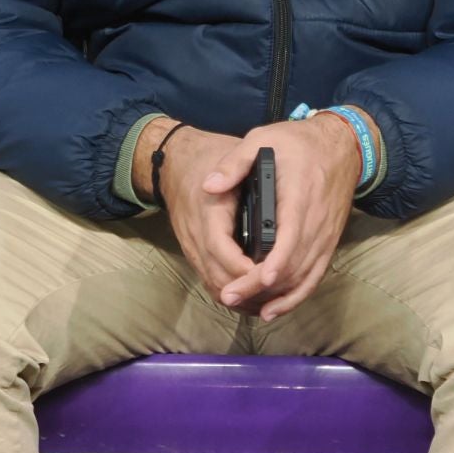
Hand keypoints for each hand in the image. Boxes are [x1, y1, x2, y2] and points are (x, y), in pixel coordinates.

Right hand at [144, 123, 256, 299]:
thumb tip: (259, 185)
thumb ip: (239, 167)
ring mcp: (193, 246)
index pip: (219, 249)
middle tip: (278, 294)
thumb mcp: (230, 152)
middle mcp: (196, 234)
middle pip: (217, 276)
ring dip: (241, 297)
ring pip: (214, 283)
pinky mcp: (195, 253)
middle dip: (246, 290)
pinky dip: (233, 291)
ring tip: (271, 300)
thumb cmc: (209, 157)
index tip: (267, 273)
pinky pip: (211, 280)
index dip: (243, 267)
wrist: (176, 162)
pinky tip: (255, 295)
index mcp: (207, 211)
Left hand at [202, 112, 366, 321]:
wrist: (345, 145)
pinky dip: (296, 296)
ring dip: (278, 297)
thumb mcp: (264, 138)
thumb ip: (235, 161)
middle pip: (293, 265)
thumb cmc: (301, 142)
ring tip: (246, 307)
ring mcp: (326, 235)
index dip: (276, 262)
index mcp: (300, 197)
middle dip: (261, 286)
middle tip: (229, 295)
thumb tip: (209, 185)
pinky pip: (315, 276)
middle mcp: (317, 222)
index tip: (257, 279)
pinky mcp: (329, 243)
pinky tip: (275, 309)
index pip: (291, 237)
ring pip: (305, 276)